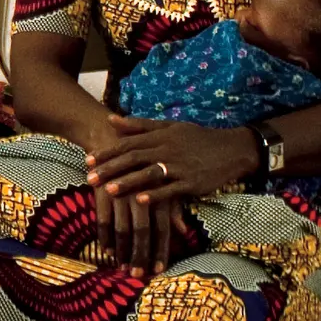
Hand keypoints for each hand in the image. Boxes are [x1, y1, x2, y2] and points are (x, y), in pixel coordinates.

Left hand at [83, 120, 254, 269]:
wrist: (232, 149)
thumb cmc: (197, 138)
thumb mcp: (170, 127)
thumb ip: (140, 125)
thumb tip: (111, 119)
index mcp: (160, 136)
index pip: (128, 143)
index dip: (108, 152)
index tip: (88, 160)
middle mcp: (167, 150)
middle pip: (134, 158)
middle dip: (111, 169)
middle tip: (89, 178)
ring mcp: (180, 167)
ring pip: (150, 174)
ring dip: (129, 182)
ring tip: (109, 191)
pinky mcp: (192, 182)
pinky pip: (171, 190)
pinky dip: (156, 196)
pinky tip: (140, 201)